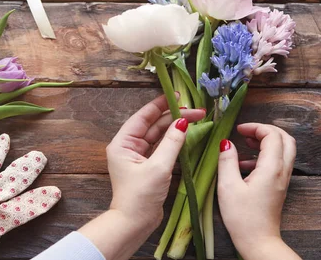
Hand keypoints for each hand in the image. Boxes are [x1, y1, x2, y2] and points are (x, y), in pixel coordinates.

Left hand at [79, 95, 204, 259]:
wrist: (133, 224)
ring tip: (196, 119)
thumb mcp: (158, 167)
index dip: (161, 104)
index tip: (178, 96)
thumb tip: (184, 122)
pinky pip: (162, 147)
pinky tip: (188, 134)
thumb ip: (172, 142)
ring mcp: (138, 156)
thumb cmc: (140, 196)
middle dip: (175, 117)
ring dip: (176, 128)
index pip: (143, 116)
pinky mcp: (148, 166)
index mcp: (123, 143)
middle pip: (154, 125)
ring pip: (159, 135)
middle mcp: (129, 146)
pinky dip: (174, 141)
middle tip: (197, 111)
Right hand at [217, 123, 300, 259]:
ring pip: (284, 149)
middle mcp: (282, 171)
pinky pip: (279, 162)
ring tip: (246, 143)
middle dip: (266, 130)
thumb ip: (227, 161)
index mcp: (272, 168)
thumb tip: (226, 143)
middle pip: (285, 138)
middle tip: (247, 132)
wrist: (259, 242)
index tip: (239, 129)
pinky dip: (266, 155)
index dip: (256, 127)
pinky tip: (246, 163)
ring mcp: (283, 179)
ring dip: (267, 141)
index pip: (272, 134)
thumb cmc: (243, 218)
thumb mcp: (228, 187)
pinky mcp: (279, 186)